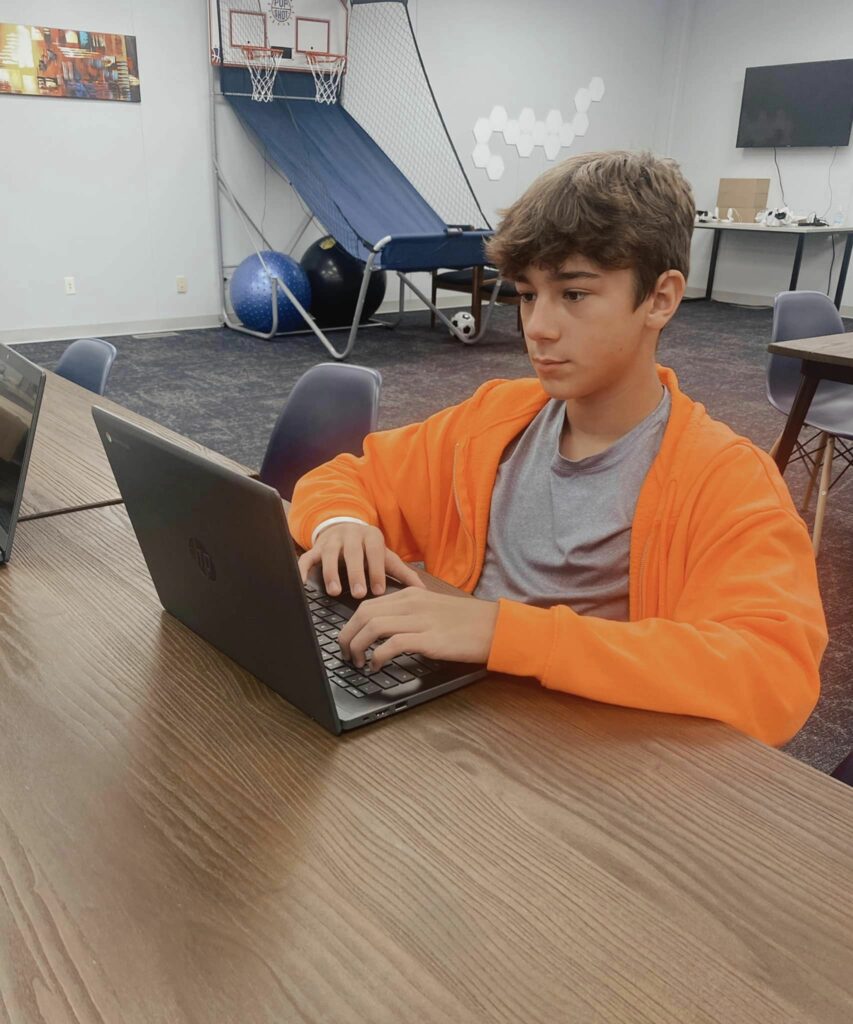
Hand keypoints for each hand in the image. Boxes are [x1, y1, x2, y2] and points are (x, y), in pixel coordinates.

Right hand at [297, 523, 424, 598]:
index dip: (376, 571)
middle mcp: (350, 535)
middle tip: (358, 594)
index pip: (374, 552)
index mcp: (371, 536)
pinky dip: (303, 570)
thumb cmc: (368, 549)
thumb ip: (402, 573)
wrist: (344, 527)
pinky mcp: (315, 547)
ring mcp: (331, 541)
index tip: (378, 590)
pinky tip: (303, 584)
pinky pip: (306, 557)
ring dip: (331, 572)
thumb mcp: (385, 557)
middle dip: (355, 573)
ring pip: (329, 554)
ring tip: (334, 591)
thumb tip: (422, 591)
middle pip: (352, 553)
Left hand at [337, 588, 499, 670]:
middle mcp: (412, 603)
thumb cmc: (468, 623)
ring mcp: (421, 620)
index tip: (348, 640)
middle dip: (346, 635)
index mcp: (411, 594)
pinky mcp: (430, 639)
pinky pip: (393, 644)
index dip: (351, 624)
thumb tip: (384, 631)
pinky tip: (377, 666)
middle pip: (363, 613)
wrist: (497, 627)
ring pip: (372, 626)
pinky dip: (378, 656)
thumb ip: (410, 614)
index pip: (368, 604)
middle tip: (345, 654)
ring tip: (357, 662)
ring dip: (358, 646)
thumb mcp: (434, 610)